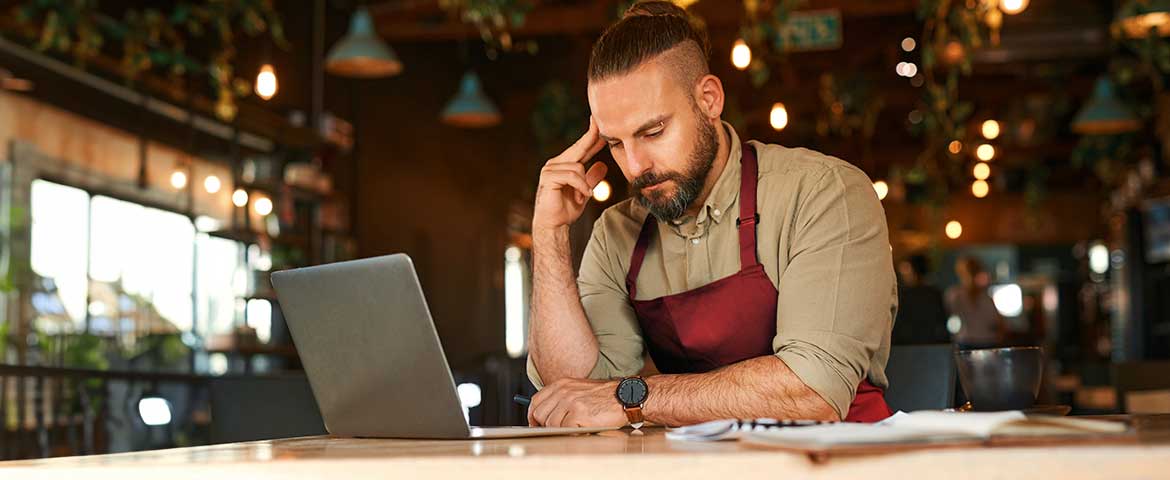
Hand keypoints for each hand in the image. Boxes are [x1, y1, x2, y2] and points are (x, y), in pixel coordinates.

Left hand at [527, 378, 626, 427]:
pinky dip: (572, 432)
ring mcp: (570, 401)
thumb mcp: (579, 390)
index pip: (536, 401)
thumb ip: (561, 399)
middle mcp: (563, 391)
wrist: (625, 397)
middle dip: (547, 425)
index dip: (533, 415)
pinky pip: (564, 429)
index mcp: (561, 384)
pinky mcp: (578, 413)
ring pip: (552, 424)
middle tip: (558, 429)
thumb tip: (545, 416)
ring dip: (562, 429)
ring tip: (576, 425)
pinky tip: (582, 427)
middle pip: (540, 414)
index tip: (535, 423)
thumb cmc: (604, 397)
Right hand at [533, 117, 608, 231]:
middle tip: (599, 124)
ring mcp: (550, 169)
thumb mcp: (584, 191)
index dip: (591, 136)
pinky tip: (582, 196)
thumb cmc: (566, 209)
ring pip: (578, 167)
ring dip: (585, 184)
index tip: (599, 124)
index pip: (580, 148)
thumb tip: (602, 165)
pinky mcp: (548, 177)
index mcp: (564, 165)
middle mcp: (555, 164)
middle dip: (591, 138)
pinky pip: (572, 175)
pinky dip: (581, 186)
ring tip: (583, 196)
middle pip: (578, 148)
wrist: (554, 225)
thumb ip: (592, 178)